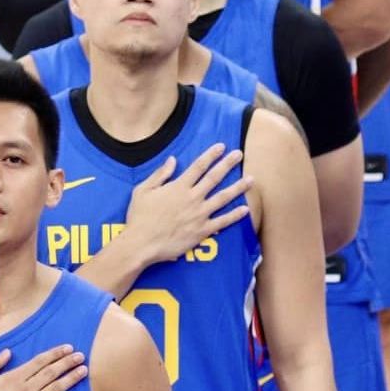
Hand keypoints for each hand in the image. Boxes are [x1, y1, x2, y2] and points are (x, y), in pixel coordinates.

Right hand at [0, 345, 87, 390]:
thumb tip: (7, 352)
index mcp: (12, 378)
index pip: (38, 362)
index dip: (54, 353)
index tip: (67, 347)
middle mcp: (25, 390)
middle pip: (50, 373)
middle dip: (67, 363)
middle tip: (81, 356)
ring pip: (55, 389)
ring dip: (70, 379)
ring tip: (83, 371)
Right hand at [122, 144, 252, 266]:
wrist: (141, 244)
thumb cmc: (139, 217)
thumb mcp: (143, 190)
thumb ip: (160, 174)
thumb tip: (172, 160)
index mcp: (178, 187)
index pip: (198, 166)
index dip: (211, 155)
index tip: (221, 146)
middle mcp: (192, 198)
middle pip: (214, 177)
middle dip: (228, 164)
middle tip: (239, 154)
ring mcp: (199, 215)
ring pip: (223, 198)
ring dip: (238, 187)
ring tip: (250, 179)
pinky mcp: (202, 231)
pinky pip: (222, 222)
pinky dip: (234, 216)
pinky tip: (245, 209)